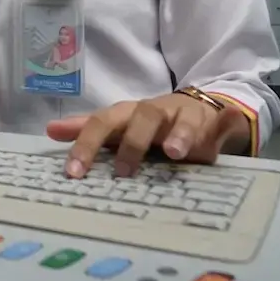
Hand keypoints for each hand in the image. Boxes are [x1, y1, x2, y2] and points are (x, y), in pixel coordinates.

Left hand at [46, 94, 247, 178]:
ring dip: (180, 133)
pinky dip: (225, 120)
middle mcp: (156, 112)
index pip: (103, 122)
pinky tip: (230, 119)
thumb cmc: (149, 123)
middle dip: (133, 143)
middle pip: (142, 117)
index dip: (86, 144)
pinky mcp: (213, 123)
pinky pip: (221, 120)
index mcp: (129, 113)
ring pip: (182, 118)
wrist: (195, 107)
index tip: (73, 172)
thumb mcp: (119, 125)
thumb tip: (49, 130)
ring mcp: (186, 117)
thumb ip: (87, 130)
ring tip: (176, 152)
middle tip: (123, 171)